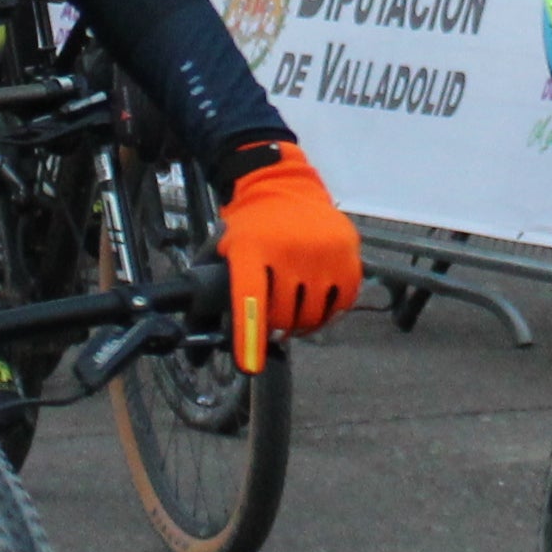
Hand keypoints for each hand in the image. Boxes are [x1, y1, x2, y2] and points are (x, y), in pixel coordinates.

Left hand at [210, 140, 360, 370]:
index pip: (250, 300)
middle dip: (275, 328)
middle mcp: (289, 250)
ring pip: (313, 316)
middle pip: (283, 316)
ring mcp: (323, 253)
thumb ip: (217, 287)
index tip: (250, 366)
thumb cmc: (251, 225)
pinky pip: (341, 304)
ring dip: (301, 325)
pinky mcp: (349, 256)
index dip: (250, 337)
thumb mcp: (226, 246)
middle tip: (272, 325)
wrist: (285, 186)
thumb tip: (203, 341)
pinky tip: (317, 303)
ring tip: (293, 316)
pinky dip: (329, 313)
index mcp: (253, 248)